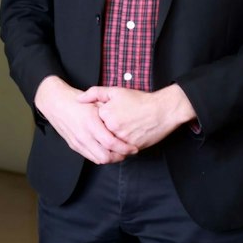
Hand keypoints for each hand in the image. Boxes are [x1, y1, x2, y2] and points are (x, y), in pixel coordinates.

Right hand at [35, 77, 135, 165]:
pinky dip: (101, 156)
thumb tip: (125, 120)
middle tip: (128, 151)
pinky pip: (91, 157)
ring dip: (111, 158)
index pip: (111, 143)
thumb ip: (110, 111)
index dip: (124, 148)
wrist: (55, 103)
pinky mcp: (74, 146)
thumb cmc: (76, 100)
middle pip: (106, 157)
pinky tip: (107, 150)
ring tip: (119, 151)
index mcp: (90, 123)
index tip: (133, 147)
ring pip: (98, 159)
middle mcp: (83, 135)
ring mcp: (78, 142)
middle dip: (120, 157)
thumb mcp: (95, 100)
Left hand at [80, 84, 196, 153]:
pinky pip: (121, 151)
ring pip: (110, 145)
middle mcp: (111, 128)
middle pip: (101, 134)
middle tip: (115, 127)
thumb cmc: (140, 100)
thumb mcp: (116, 91)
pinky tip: (126, 140)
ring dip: (112, 142)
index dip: (99, 121)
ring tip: (120, 134)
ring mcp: (121, 138)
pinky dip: (121, 148)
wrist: (163, 110)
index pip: (93, 122)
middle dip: (104, 133)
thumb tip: (79, 99)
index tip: (106, 118)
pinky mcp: (131, 147)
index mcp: (105, 114)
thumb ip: (95, 93)